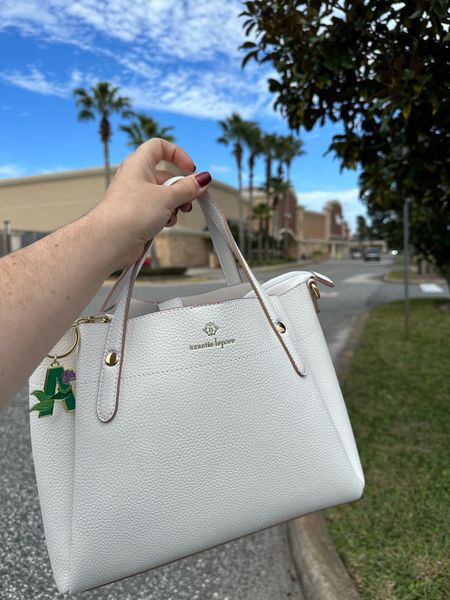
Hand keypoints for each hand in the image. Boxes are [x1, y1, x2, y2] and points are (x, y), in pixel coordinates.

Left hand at [89, 138, 212, 270]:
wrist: (109, 241)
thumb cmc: (131, 213)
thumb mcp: (167, 197)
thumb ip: (188, 188)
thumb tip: (204, 178)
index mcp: (139, 164)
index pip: (159, 147)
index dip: (177, 154)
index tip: (190, 168)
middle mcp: (136, 178)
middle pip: (166, 176)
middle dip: (181, 188)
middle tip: (190, 200)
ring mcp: (136, 198)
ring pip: (163, 195)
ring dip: (175, 205)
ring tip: (175, 215)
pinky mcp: (136, 215)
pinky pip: (157, 210)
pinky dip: (165, 216)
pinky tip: (165, 224)